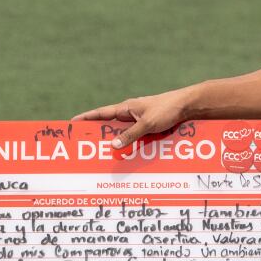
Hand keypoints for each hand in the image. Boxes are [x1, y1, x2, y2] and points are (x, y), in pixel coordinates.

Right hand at [73, 88, 194, 147]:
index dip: (86, 118)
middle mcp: (130, 113)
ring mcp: (139, 119)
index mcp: (125, 108)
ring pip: (122, 132)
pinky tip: (127, 154)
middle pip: (109, 125)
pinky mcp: (148, 125)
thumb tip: (112, 145)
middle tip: (85, 144)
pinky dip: (129, 144)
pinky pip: (134, 136)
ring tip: (104, 154)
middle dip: (98, 133)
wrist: (188, 106)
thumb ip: (130, 135)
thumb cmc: (167, 110)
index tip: (72, 122)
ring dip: (115, 141)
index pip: (101, 113)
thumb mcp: (147, 124)